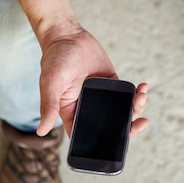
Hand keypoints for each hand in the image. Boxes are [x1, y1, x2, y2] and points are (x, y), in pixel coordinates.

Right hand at [35, 23, 148, 137]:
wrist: (67, 36)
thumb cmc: (54, 60)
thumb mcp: (50, 84)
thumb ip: (48, 106)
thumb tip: (40, 131)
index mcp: (72, 115)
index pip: (88, 137)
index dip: (104, 145)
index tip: (120, 145)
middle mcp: (88, 109)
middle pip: (111, 127)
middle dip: (129, 128)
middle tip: (141, 124)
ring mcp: (103, 97)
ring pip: (123, 112)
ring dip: (136, 109)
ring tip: (141, 97)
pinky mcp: (112, 84)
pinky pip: (128, 94)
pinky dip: (137, 93)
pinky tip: (142, 87)